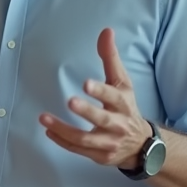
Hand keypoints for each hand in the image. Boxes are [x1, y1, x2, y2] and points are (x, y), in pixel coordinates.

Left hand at [40, 28, 150, 167]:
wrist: (141, 145)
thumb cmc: (127, 108)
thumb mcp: (123, 83)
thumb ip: (111, 58)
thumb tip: (106, 31)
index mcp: (124, 104)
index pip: (114, 97)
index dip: (101, 90)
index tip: (86, 83)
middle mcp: (118, 125)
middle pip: (102, 120)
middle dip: (86, 111)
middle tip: (70, 101)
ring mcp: (108, 143)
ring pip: (85, 139)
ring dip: (63, 129)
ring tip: (44, 118)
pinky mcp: (99, 156)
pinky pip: (78, 149)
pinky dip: (62, 141)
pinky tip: (48, 130)